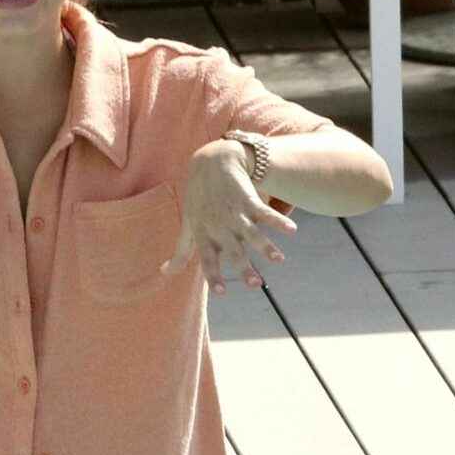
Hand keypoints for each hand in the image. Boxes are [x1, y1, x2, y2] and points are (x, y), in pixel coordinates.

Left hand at [159, 140, 295, 295]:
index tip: (221, 292)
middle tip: (255, 284)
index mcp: (204, 235)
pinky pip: (264, 213)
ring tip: (278, 259)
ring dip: (265, 246)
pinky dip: (277, 221)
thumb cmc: (197, 199)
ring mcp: (234, 213)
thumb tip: (164, 273)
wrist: (210, 163)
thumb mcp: (187, 224)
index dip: (213, 275)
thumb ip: (180, 252)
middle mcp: (219, 226)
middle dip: (244, 267)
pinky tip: (290, 230)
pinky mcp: (248, 199)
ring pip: (251, 233)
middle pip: (233, 250)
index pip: (208, 259)